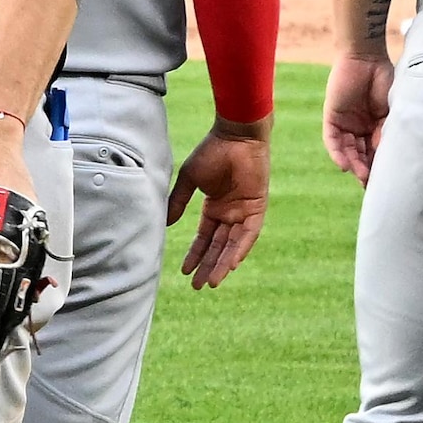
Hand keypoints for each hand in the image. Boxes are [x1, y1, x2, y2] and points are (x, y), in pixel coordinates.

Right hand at [163, 119, 271, 288]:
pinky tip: (231, 264)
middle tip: (199, 287)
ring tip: (212, 282)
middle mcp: (230, 213)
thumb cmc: (212, 151)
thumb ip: (179, 202)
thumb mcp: (190, 180)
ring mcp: (244, 212)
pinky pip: (249, 234)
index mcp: (215, 207)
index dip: (195, 254)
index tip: (185, 272)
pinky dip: (241, 249)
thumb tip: (166, 224)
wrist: (235, 135)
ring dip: (223, 264)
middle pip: (218, 246)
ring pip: (233, 245)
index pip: (204, 238)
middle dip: (208, 266)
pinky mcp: (257, 208)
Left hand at [323, 53, 392, 182]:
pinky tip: (344, 166)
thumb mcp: (391, 110)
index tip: (388, 182)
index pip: (377, 151)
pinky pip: (332, 140)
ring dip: (353, 165)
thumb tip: (385, 155)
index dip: (381, 166)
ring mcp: (346, 123)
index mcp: (377, 126)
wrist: (366, 57)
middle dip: (367, 170)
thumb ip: (387, 130)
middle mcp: (360, 128)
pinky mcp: (332, 117)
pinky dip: (337, 153)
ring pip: (347, 150)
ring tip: (361, 177)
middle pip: (361, 154)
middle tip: (372, 185)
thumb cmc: (385, 79)